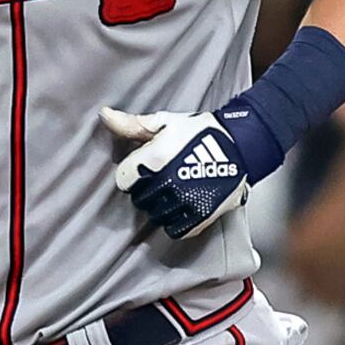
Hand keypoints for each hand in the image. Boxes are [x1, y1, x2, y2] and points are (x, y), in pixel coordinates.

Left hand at [101, 105, 248, 239]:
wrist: (241, 145)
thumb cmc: (200, 131)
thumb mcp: (165, 122)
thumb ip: (132, 124)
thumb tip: (104, 115)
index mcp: (157, 158)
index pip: (124, 179)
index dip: (131, 173)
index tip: (142, 168)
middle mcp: (169, 183)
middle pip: (139, 198)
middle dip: (144, 189)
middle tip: (158, 179)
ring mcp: (186, 202)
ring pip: (155, 215)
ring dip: (159, 206)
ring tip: (171, 192)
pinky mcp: (200, 217)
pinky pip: (175, 230)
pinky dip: (175, 222)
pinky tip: (179, 208)